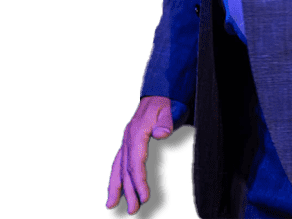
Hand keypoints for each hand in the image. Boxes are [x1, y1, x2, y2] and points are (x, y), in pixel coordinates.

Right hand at [106, 96, 173, 214]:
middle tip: (133, 210)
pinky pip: (118, 161)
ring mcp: (126, 139)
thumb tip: (160, 134)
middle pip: (126, 167)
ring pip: (119, 166)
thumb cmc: (169, 102)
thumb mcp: (172, 109)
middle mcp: (128, 136)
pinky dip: (114, 176)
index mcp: (137, 131)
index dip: (139, 181)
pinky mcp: (128, 141)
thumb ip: (167, 122)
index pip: (136, 162)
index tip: (145, 198)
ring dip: (117, 186)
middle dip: (129, 190)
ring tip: (112, 205)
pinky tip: (113, 189)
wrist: (161, 91)